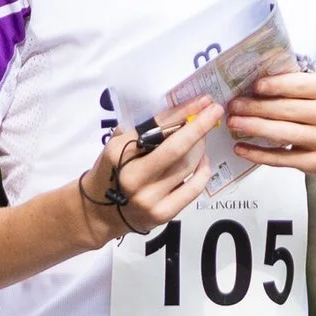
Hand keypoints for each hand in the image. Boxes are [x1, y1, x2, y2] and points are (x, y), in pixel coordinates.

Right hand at [78, 101, 222, 234]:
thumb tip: (180, 111)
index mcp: (119, 152)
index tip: (203, 101)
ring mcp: (148, 198)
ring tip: (201, 139)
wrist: (100, 212)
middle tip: (214, 111)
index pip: (156, 127)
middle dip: (200, 126)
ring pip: (187, 166)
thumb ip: (142, 129)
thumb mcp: (117, 145)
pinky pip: (193, 188)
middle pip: (176, 148)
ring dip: (200, 147)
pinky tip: (203, 161)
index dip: (183, 112)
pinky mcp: (162, 214)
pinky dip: (203, 171)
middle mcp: (133, 176)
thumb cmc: (112, 170)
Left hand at [228, 66, 315, 195]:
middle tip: (233, 105)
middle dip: (256, 107)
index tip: (254, 86)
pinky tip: (240, 149)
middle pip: (287, 110)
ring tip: (233, 122)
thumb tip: (263, 64)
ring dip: (253, 128)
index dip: (276, 85)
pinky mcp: (315, 163)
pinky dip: (258, 154)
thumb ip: (299, 76)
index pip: (300, 85)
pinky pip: (282, 159)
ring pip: (282, 134)